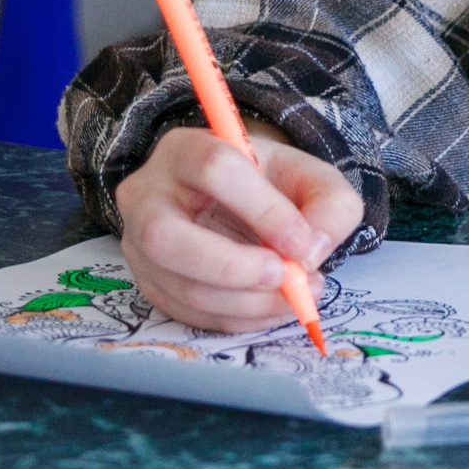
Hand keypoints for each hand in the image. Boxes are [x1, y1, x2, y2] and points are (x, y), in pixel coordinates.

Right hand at [113, 124, 364, 331]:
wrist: (242, 203)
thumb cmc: (274, 185)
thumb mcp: (315, 179)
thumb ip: (330, 207)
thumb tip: (310, 253)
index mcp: (186, 149)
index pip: (214, 169)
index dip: (263, 209)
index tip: (302, 241)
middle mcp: (147, 195)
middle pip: (166, 236)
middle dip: (233, 267)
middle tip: (286, 278)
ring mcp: (138, 244)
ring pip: (179, 285)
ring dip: (245, 303)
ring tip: (296, 296)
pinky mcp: (149, 283)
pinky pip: (187, 313)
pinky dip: (237, 319)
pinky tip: (271, 307)